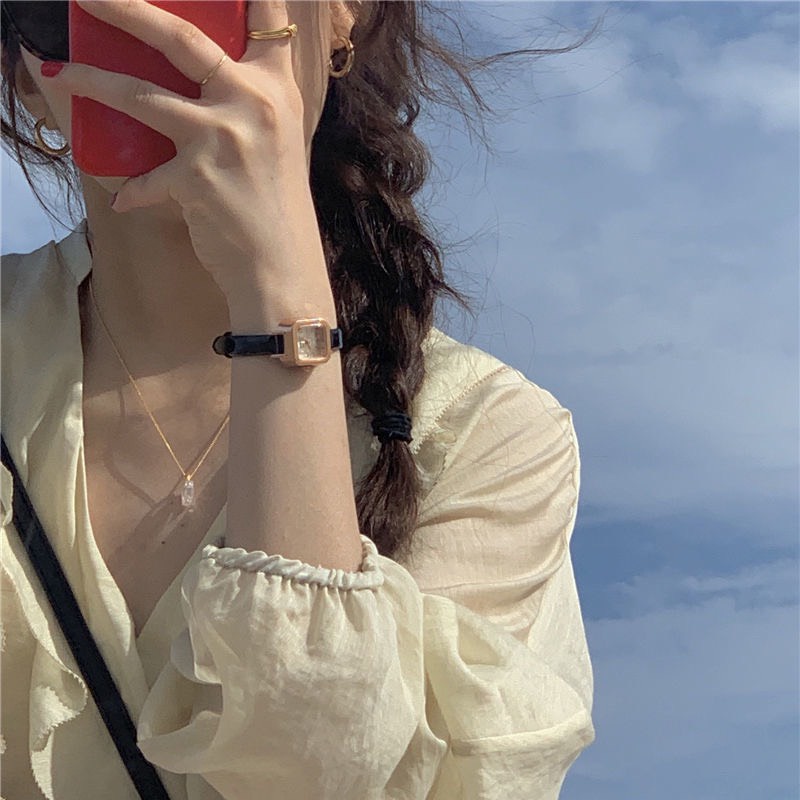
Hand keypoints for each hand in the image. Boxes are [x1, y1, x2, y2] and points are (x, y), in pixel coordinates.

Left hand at [47, 0, 331, 311]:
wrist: (282, 266)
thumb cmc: (278, 206)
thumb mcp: (274, 143)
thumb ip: (247, 107)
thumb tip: (200, 90)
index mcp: (277, 91)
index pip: (268, 22)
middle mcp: (252, 103)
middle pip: (180, 37)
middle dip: (126, 7)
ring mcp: (222, 138)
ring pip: (141, 94)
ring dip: (93, 80)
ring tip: (61, 72)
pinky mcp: (195, 177)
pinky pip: (148, 178)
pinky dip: (135, 190)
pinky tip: (124, 200)